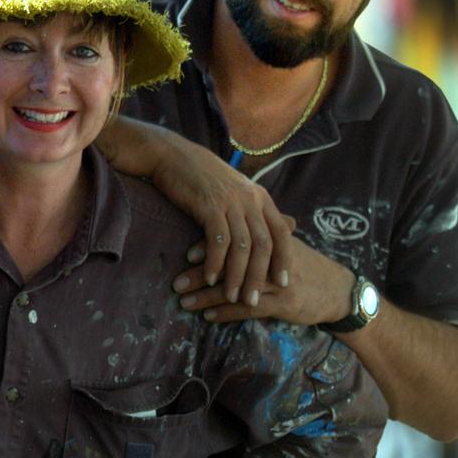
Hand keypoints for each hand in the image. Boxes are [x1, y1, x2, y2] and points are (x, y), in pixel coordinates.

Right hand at [140, 130, 294, 306]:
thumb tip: (283, 226)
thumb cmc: (201, 176)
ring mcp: (231, 202)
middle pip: (263, 245)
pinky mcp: (210, 206)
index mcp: (259, 196)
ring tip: (232, 297)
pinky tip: (210, 278)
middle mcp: (250, 199)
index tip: (282, 283)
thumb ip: (254, 209)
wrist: (173, 155)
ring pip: (242, 247)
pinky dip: (215, 263)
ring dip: (237, 276)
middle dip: (259, 277)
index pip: (281, 232)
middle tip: (254, 301)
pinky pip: (218, 241)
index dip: (284, 259)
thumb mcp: (235, 189)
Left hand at [174, 235, 354, 324]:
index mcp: (270, 240)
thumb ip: (260, 237)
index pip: (236, 240)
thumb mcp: (285, 246)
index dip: (211, 246)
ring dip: (207, 296)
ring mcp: (278, 282)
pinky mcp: (283, 304)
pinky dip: (227, 313)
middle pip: (230, 264)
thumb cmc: (306, 267)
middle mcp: (272, 258)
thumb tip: (227, 226)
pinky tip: (209, 316)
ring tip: (184, 301)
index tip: (186, 253)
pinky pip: (249, 309)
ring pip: (236, 287)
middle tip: (175, 282)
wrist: (340, 291)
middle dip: (201, 274)